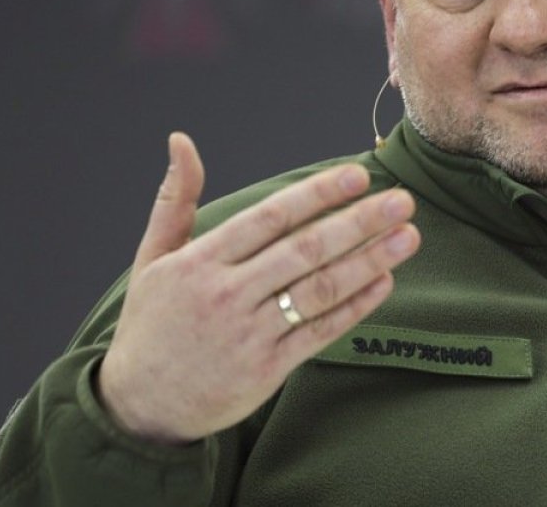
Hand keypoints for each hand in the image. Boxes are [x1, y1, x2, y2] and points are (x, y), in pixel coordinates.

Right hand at [97, 132, 418, 442]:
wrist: (139, 406)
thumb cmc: (152, 324)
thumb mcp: (152, 258)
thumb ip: (175, 199)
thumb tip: (181, 141)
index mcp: (200, 262)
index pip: (269, 218)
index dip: (317, 194)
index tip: (358, 175)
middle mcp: (225, 295)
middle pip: (303, 250)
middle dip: (358, 222)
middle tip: (402, 200)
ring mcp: (248, 334)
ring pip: (318, 290)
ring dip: (369, 261)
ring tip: (407, 236)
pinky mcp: (265, 370)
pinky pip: (319, 333)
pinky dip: (354, 307)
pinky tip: (384, 282)